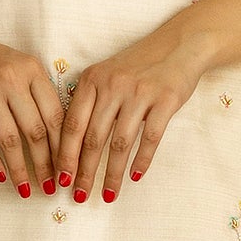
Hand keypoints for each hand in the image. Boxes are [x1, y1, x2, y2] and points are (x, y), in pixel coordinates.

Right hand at [0, 21, 68, 193]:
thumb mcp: (20, 65)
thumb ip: (38, 92)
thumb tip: (58, 138)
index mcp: (32, 70)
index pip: (56, 114)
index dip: (64, 146)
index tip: (68, 167)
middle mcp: (12, 79)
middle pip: (36, 131)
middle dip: (46, 164)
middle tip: (51, 186)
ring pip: (10, 140)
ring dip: (20, 169)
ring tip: (26, 189)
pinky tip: (0, 176)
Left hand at [57, 28, 209, 202]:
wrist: (180, 44)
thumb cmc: (139, 65)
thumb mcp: (107, 75)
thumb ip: (89, 101)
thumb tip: (70, 145)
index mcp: (92, 80)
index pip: (72, 124)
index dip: (64, 155)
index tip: (60, 179)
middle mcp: (113, 85)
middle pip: (92, 137)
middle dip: (84, 171)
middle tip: (79, 195)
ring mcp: (140, 92)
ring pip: (120, 142)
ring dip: (112, 173)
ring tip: (108, 194)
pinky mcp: (166, 100)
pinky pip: (150, 137)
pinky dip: (142, 160)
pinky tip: (135, 177)